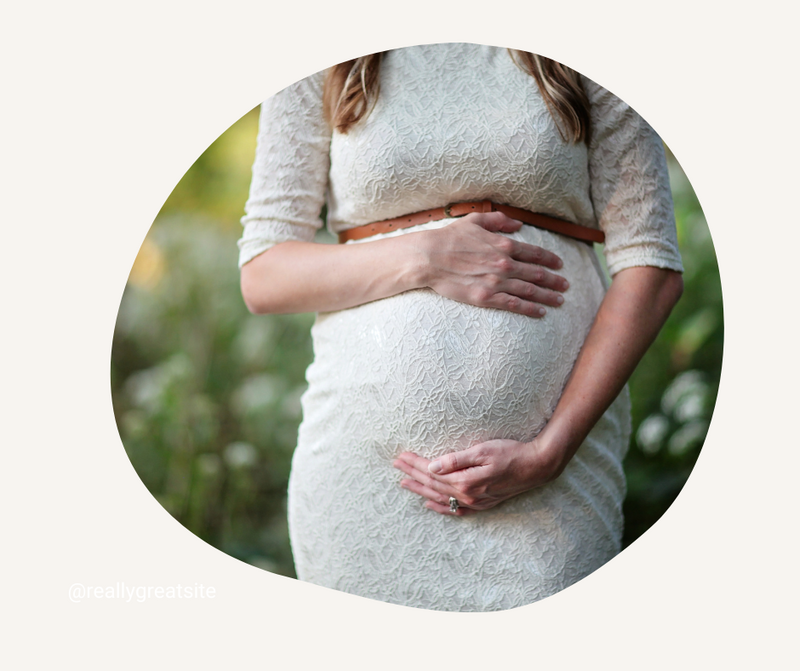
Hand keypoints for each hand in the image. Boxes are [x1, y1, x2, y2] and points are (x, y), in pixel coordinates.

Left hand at [392, 438, 562, 515]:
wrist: (536, 466)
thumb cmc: (510, 453)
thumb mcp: (482, 450)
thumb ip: (456, 460)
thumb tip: (432, 466)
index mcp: (465, 481)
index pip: (432, 471)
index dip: (415, 463)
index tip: (401, 456)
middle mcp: (468, 495)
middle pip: (433, 484)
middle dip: (413, 474)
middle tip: (396, 465)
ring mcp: (475, 502)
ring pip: (440, 496)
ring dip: (421, 489)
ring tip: (404, 483)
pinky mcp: (482, 503)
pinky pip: (456, 509)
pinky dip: (440, 507)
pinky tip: (429, 503)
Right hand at [417, 212, 568, 317]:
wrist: (430, 258)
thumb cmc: (449, 238)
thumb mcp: (474, 221)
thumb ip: (499, 220)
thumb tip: (518, 224)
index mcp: (503, 245)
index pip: (534, 253)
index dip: (550, 260)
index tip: (560, 265)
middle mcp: (505, 264)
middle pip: (537, 274)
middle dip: (554, 280)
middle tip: (566, 285)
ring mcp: (497, 282)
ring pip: (530, 291)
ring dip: (548, 296)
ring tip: (560, 300)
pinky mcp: (486, 298)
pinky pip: (514, 304)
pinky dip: (530, 308)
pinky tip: (541, 312)